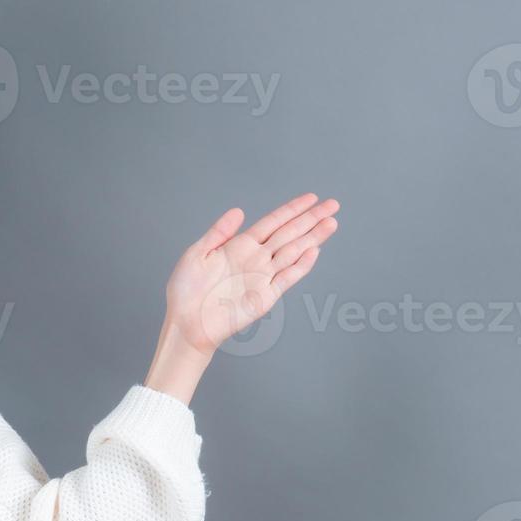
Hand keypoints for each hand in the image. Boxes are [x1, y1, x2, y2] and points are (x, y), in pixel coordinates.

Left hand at [166, 193, 339, 355]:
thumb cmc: (187, 290)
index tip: (312, 197)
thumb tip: (238, 211)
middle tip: (333, 204)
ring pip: (293, 252)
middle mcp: (256, 258)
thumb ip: (219, 232)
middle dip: (311, 219)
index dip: (292, 209)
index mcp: (240, 246)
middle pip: (289, 233)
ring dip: (313, 238)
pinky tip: (314, 252)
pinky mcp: (265, 297)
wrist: (187, 322)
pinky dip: (301, 266)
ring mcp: (263, 277)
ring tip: (331, 223)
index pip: (273, 222)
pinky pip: (286, 278)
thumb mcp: (198, 253)